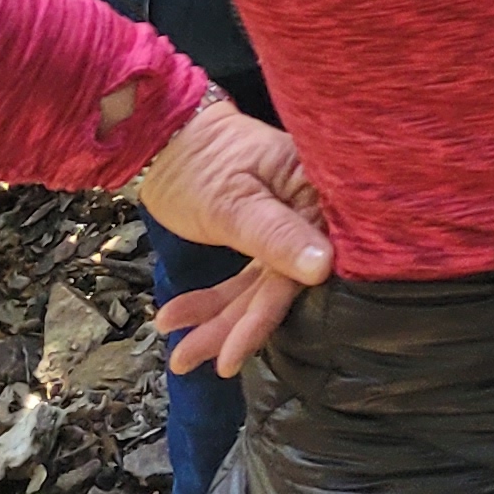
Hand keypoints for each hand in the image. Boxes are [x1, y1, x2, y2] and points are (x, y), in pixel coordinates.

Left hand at [139, 96, 331, 375]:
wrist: (169, 135)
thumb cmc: (203, 159)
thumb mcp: (233, 202)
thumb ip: (276, 236)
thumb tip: (323, 269)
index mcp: (316, 195)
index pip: (301, 267)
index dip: (266, 314)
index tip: (230, 356)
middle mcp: (309, 214)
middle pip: (276, 285)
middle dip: (229, 326)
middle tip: (187, 359)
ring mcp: (286, 229)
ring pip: (256, 289)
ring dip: (216, 321)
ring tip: (176, 353)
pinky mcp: (263, 238)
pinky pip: (242, 279)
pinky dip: (210, 302)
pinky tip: (174, 317)